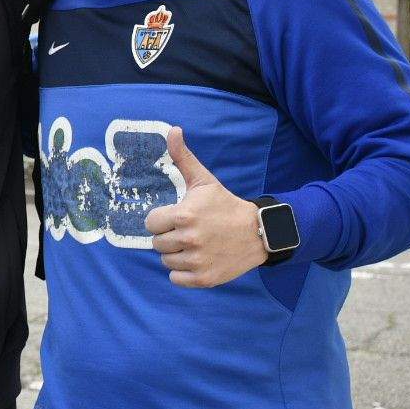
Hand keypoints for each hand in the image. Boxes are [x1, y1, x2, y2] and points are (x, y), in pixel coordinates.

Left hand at [144, 127, 267, 288]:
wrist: (259, 232)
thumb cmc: (225, 204)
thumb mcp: (204, 180)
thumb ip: (183, 157)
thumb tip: (172, 129)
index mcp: (184, 216)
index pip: (151, 223)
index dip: (162, 219)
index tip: (177, 217)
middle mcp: (189, 240)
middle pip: (157, 243)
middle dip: (170, 236)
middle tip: (190, 230)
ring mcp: (197, 261)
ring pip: (166, 261)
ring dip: (177, 254)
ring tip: (196, 243)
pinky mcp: (204, 279)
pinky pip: (176, 278)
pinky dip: (183, 272)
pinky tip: (198, 258)